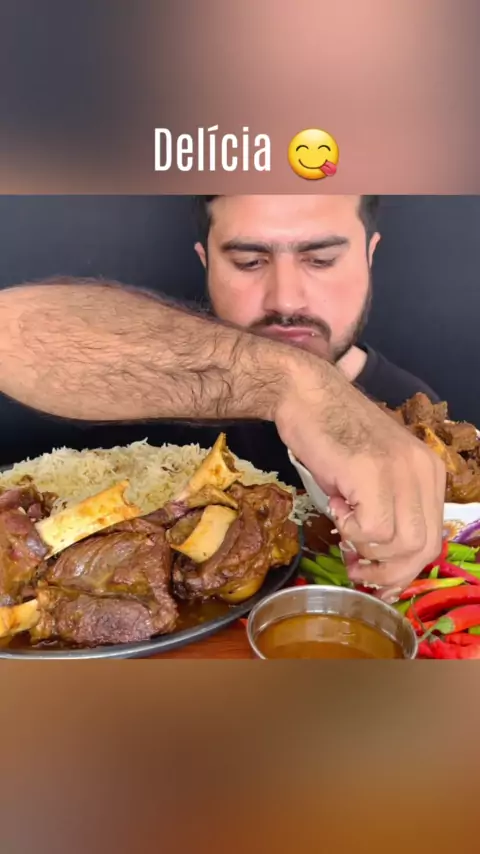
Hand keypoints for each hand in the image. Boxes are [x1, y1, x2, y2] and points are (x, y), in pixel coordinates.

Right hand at [275, 359, 445, 596]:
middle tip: (357, 567)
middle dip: (389, 570)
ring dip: (366, 548)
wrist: (305, 395)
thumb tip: (381, 563)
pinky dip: (351, 530)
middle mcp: (423, 470)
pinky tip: (337, 505)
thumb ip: (387, 508)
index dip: (404, 567)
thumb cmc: (332, 433)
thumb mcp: (374, 473)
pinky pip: (374, 530)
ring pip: (401, 543)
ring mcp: (401, 470)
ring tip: (342, 524)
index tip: (376, 575)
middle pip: (424, 547)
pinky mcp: (373, 473)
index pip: (433, 538)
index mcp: (429, 471)